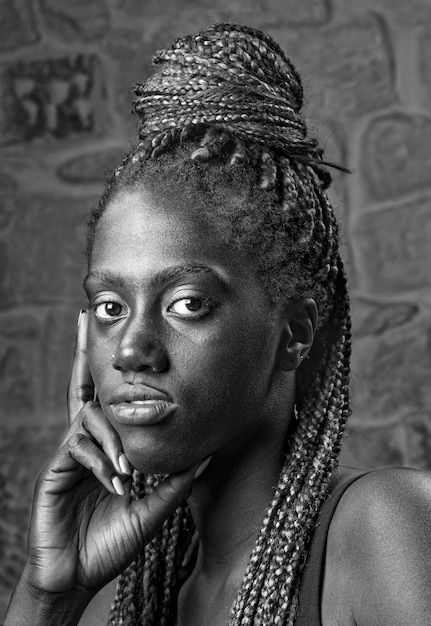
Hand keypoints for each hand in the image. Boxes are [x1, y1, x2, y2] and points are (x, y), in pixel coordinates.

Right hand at [20, 310, 203, 597]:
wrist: (77, 573)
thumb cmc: (112, 540)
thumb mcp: (154, 508)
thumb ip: (176, 480)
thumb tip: (206, 453)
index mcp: (111, 446)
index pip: (113, 401)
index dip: (115, 372)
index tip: (120, 341)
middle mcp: (90, 441)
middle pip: (86, 388)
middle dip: (85, 352)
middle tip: (87, 317)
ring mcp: (71, 452)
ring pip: (90, 419)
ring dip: (114, 439)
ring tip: (129, 472)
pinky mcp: (56, 469)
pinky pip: (79, 448)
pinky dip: (101, 461)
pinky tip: (115, 483)